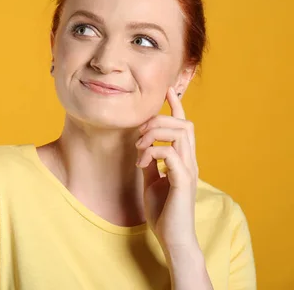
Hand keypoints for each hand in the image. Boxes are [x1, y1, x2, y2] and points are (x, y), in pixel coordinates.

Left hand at [135, 86, 198, 251]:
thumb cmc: (163, 212)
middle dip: (159, 120)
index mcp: (183, 160)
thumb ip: (150, 162)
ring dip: (155, 132)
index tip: (168, 89)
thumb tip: (143, 147)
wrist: (173, 239)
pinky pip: (170, 153)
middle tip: (139, 133)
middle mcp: (190, 161)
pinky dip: (152, 151)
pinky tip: (141, 163)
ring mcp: (189, 170)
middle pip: (184, 124)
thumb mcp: (152, 181)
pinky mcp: (183, 181)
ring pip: (180, 133)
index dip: (176, 106)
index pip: (183, 126)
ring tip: (139, 146)